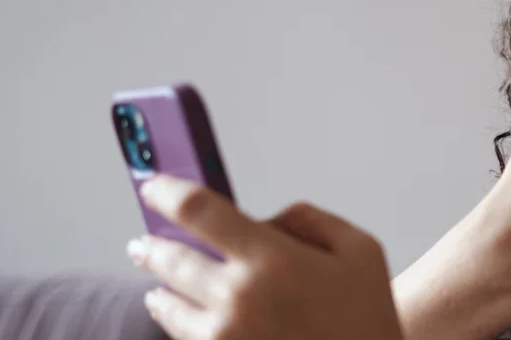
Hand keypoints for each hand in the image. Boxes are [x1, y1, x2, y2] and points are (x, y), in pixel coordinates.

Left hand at [127, 175, 401, 339]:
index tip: (153, 186)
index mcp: (272, 260)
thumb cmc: (366, 319)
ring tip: (158, 284)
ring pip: (167, 305)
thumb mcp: (361, 250)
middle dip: (153, 246)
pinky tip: (177, 314)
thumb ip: (309, 220)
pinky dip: (176, 321)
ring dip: (160, 288)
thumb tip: (263, 221)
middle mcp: (238, 299)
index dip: (166, 191)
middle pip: (170, 259)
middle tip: (144, 242)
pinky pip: (181, 338)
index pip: (197, 210)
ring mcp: (223, 338)